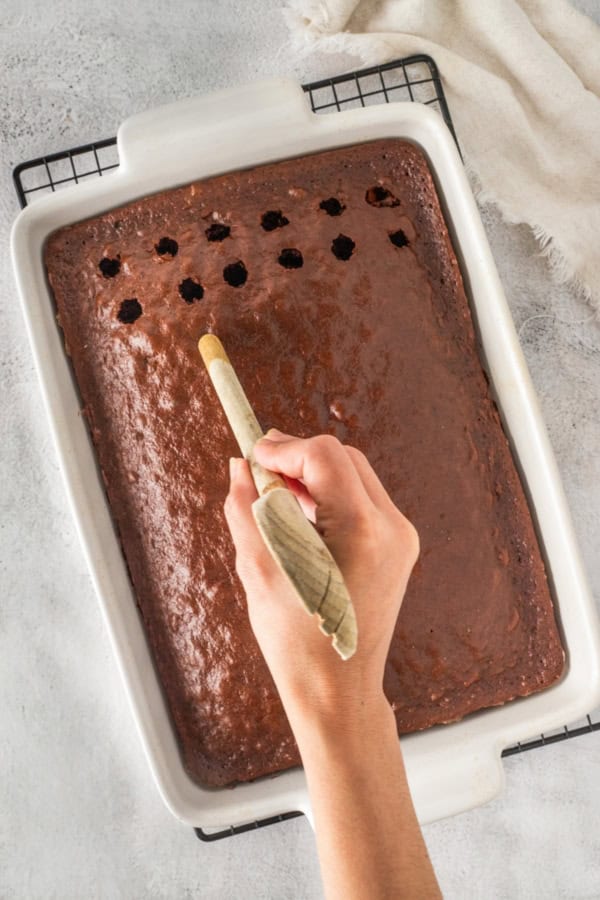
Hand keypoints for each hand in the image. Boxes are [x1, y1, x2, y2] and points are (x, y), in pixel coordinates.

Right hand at [224, 430, 418, 729]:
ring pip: (354, 475)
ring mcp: (401, 538)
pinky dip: (330, 498)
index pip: (324, 455)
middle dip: (298, 458)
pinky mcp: (399, 548)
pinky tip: (301, 521)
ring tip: (276, 500)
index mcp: (360, 530)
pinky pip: (362, 501)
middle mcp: (392, 527)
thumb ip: (246, 508)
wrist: (338, 691)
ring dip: (313, 477)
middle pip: (343, 458)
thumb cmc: (295, 640)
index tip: (252, 456)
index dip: (283, 448)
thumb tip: (239, 467)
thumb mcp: (259, 570)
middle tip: (259, 473)